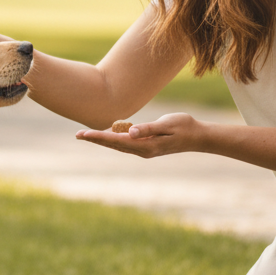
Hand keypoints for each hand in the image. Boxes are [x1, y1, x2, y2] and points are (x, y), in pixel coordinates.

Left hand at [75, 113, 206, 157]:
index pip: (116, 140)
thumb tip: (131, 132)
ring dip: (102, 140)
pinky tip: (107, 135)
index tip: (83, 134)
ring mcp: (144, 150)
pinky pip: (126, 143)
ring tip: (87, 135)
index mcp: (145, 145)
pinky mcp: (147, 146)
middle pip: (113, 144)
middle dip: (95, 139)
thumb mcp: (166, 124)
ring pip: (118, 145)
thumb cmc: (184, 126)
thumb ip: (148, 128)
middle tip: (77, 135)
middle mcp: (142, 150)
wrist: (198, 137)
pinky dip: (113, 139)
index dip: (98, 136)